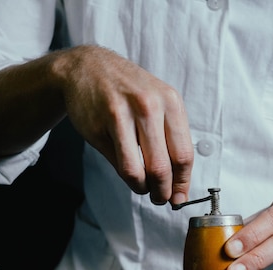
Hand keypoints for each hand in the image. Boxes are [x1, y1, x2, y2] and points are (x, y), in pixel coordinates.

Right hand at [55, 45, 192, 204]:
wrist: (88, 67)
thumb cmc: (128, 91)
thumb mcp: (158, 103)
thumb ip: (169, 138)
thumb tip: (178, 183)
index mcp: (171, 102)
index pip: (184, 155)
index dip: (183, 183)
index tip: (179, 197)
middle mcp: (149, 106)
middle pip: (163, 167)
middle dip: (163, 192)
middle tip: (160, 198)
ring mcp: (122, 115)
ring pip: (139, 171)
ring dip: (143, 188)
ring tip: (144, 188)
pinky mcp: (99, 125)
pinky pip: (118, 163)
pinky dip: (126, 177)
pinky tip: (129, 173)